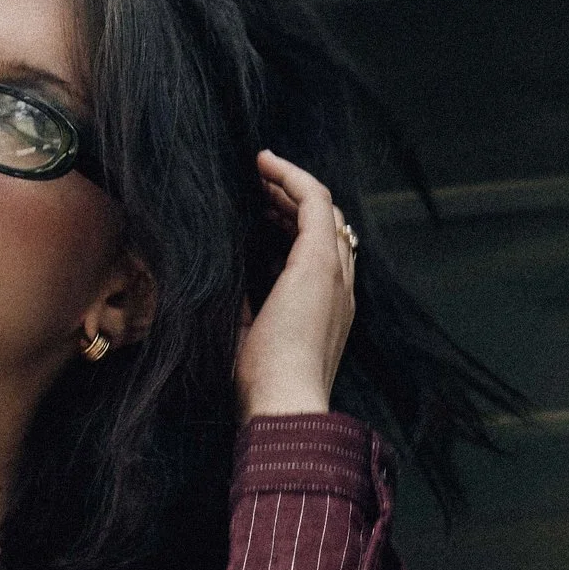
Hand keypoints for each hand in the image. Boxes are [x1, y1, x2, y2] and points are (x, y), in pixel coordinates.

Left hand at [235, 150, 358, 421]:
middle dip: (293, 202)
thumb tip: (228, 283)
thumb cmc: (264, 389)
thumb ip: (247, 310)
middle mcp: (340, 289)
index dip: (294, 226)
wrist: (284, 406)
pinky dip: (291, 176)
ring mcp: (334, 274)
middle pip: (327, 227)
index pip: (322, 254)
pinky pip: (314, 200)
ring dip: (291, 186)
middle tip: (259, 188)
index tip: (263, 213)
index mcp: (329, 312)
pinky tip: (264, 163)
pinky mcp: (319, 262)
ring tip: (260, 172)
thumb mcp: (250, 340)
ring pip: (323, 210)